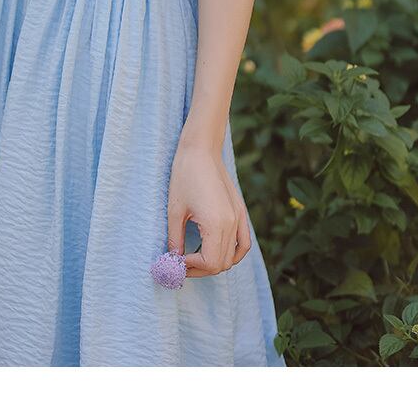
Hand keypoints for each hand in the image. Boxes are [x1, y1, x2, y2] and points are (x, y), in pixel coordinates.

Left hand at [167, 141, 251, 276]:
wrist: (201, 149)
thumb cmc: (185, 175)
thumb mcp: (174, 210)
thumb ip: (175, 238)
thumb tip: (173, 260)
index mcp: (217, 223)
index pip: (211, 263)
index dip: (192, 267)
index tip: (176, 261)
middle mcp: (232, 223)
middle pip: (222, 263)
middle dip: (201, 269)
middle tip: (180, 264)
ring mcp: (239, 217)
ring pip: (233, 256)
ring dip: (215, 263)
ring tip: (195, 259)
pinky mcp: (241, 211)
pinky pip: (243, 243)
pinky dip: (234, 253)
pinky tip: (218, 252)